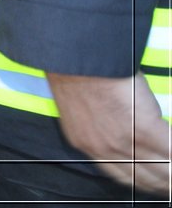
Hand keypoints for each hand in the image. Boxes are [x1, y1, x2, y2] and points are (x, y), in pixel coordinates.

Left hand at [48, 71, 170, 194]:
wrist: (75, 56)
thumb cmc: (78, 71)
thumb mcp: (80, 110)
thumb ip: (101, 127)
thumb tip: (123, 128)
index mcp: (88, 145)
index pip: (125, 176)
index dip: (147, 181)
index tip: (160, 181)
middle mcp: (106, 150)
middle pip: (146, 179)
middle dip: (165, 182)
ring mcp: (125, 141)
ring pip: (162, 171)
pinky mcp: (144, 129)